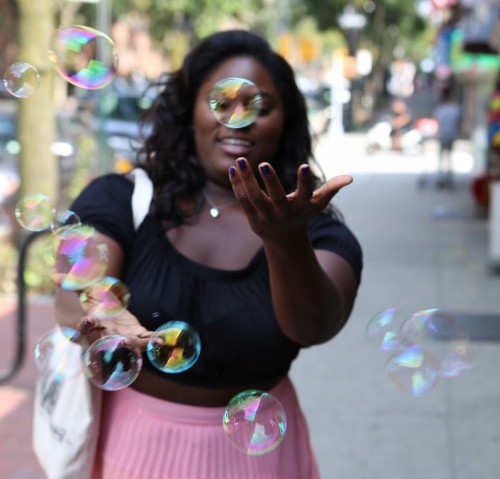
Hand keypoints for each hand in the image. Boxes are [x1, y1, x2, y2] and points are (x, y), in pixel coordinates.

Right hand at [52, 274, 152, 355]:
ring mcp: (122, 335)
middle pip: (111, 340)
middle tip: (125, 343)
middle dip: (119, 343)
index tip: (87, 321)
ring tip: (156, 342)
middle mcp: (107, 333)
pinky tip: (164, 340)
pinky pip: (145, 338)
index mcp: (92, 322)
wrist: (102, 313)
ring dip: (144, 344)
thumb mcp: (82, 290)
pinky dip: (154, 338)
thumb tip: (54, 277)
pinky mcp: (135, 333)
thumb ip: (72, 283)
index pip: (86, 325)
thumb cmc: (90, 302)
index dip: (85, 324)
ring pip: (132, 343)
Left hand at [228, 157, 351, 239]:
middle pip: (276, 198)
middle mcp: (283, 213)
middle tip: (264, 163)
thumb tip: (350, 178)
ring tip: (241, 160)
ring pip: (254, 198)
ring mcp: (266, 217)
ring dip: (247, 179)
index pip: (305, 194)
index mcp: (301, 208)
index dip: (305, 182)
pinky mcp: (252, 218)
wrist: (284, 240)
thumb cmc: (302, 215)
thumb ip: (332, 189)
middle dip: (271, 182)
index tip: (304, 166)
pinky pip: (243, 201)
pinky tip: (233, 169)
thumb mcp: (317, 203)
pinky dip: (237, 185)